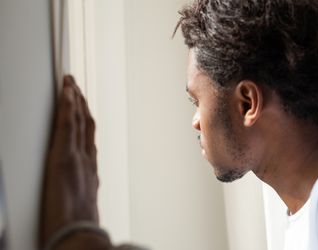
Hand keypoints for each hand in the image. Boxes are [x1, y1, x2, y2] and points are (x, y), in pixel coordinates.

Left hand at [40, 75, 102, 247]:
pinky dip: (69, 107)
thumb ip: (86, 192)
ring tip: (70, 83)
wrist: (79, 235)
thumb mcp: (85, 206)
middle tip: (77, 88)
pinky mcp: (63, 158)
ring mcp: (76, 157)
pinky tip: (68, 93)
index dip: (86, 121)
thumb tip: (85, 191)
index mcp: (90, 172)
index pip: (88, 139)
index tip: (84, 108)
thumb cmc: (79, 226)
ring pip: (78, 121)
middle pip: (86, 126)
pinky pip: (68, 126)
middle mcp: (87, 160)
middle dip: (82, 105)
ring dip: (74, 100)